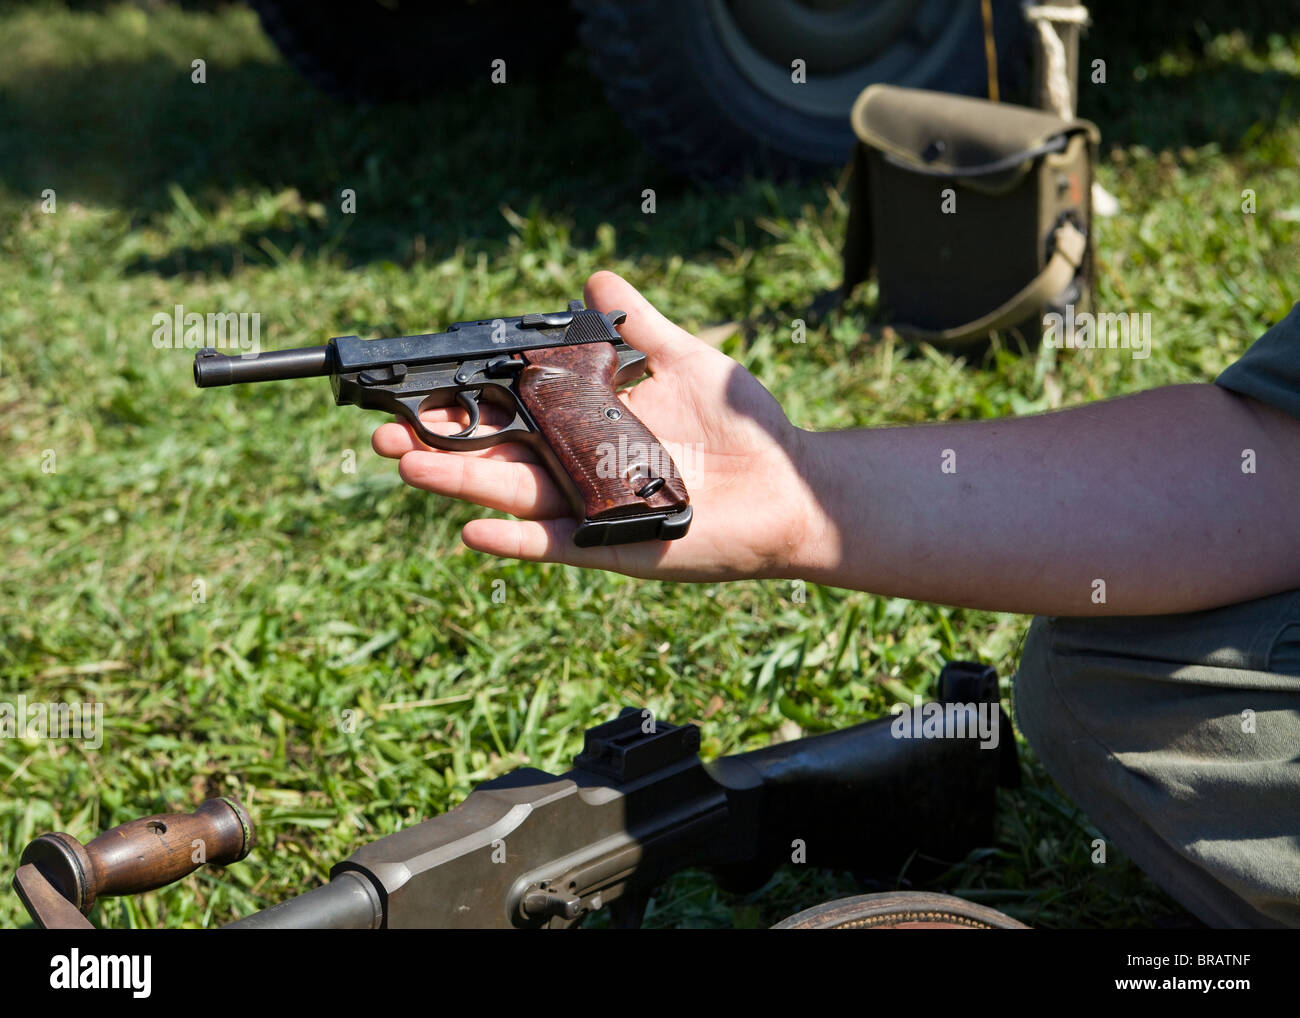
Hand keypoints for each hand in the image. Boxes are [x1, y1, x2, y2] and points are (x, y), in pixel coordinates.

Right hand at [371, 271, 822, 580]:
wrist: (792, 482)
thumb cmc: (744, 427)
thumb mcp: (686, 360)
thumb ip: (638, 325)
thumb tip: (593, 281)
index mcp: (588, 424)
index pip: (512, 409)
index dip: (464, 400)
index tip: (416, 385)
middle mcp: (579, 466)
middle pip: (495, 454)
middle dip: (439, 442)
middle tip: (383, 432)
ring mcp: (591, 508)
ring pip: (512, 495)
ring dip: (459, 483)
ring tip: (408, 464)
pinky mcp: (613, 545)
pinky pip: (554, 546)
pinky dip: (514, 540)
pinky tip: (472, 530)